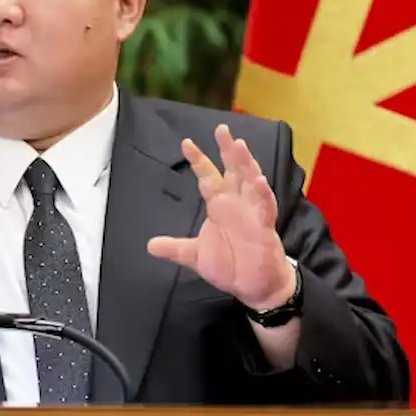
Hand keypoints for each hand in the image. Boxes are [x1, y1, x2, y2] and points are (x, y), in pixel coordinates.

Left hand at [147, 124, 296, 311]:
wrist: (253, 286)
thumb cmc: (230, 265)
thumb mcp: (196, 256)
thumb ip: (176, 248)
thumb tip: (150, 246)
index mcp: (220, 205)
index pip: (208, 176)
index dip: (198, 160)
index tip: (186, 143)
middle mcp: (236, 203)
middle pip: (232, 170)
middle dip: (227, 150)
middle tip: (222, 129)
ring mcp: (252, 212)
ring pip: (250, 181)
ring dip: (246, 163)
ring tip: (239, 146)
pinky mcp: (264, 227)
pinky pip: (264, 207)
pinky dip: (262, 194)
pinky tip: (258, 181)